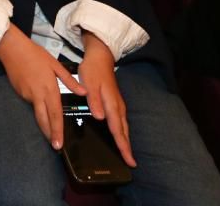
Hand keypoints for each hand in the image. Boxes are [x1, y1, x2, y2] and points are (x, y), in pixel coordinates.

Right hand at [0, 24, 84, 150]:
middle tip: (55, 146)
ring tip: (51, 134)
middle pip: (44, 120)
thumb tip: (83, 92)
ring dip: (44, 124)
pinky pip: (31, 103)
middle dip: (50, 134)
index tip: (59, 144)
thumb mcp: (55, 64)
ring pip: (37, 113)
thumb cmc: (35, 54)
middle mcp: (37, 95)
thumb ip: (69, 80)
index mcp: (49, 88)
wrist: (12, 48)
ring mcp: (27, 95)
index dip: (57, 130)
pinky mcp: (20, 92)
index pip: (55, 114)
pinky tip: (40, 109)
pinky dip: (37, 109)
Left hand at [78, 34, 136, 166]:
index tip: (128, 159)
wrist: (101, 57)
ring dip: (125, 139)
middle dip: (127, 146)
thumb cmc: (93, 70)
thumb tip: (100, 117)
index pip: (117, 128)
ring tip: (126, 153)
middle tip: (131, 162)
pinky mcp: (116, 102)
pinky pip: (121, 120)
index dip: (122, 145)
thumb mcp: (89, 83)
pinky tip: (119, 135)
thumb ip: (94, 100)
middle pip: (123, 130)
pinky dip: (122, 131)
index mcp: (111, 103)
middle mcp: (118, 106)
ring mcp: (118, 104)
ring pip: (123, 126)